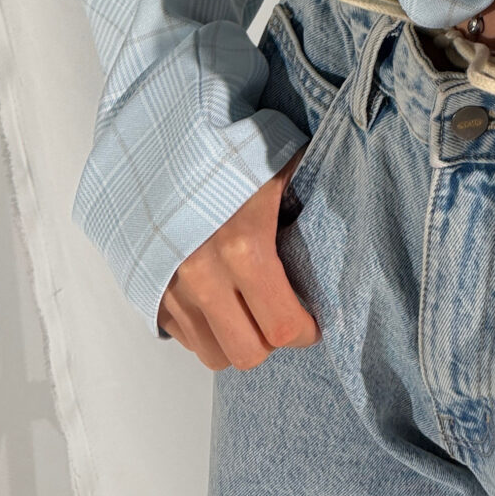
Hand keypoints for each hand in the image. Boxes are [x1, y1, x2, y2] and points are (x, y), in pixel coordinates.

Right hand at [156, 147, 320, 370]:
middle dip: (271, 340)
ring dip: (235, 337)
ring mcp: (170, 288)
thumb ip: (309, 194)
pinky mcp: (148, 291)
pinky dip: (205, 326)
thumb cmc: (225, 148)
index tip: (313, 321)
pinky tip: (218, 296)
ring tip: (249, 308)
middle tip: (282, 315)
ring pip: (212, 352)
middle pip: (246, 353)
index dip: (304, 331)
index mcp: (243, 246)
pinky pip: (184, 336)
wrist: (153, 142)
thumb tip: (346, 209)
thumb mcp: (278, 163)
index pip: (281, 325)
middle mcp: (202, 276)